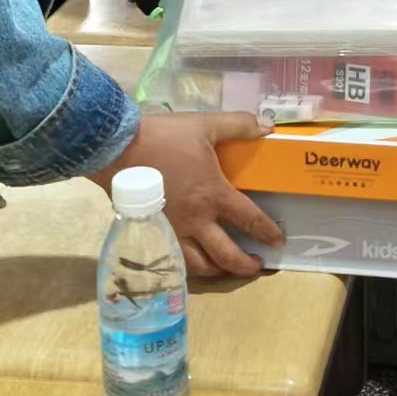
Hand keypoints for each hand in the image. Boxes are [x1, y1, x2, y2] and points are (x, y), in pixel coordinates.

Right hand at [91, 112, 284, 278]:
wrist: (118, 149)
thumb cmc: (165, 137)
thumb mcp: (205, 124)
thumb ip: (239, 125)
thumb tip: (268, 126)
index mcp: (213, 195)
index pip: (249, 220)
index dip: (266, 232)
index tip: (278, 241)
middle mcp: (196, 220)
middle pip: (225, 255)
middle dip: (244, 266)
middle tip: (256, 267)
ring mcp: (173, 230)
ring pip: (198, 265)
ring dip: (217, 270)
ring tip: (225, 269)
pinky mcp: (153, 232)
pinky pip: (174, 258)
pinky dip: (188, 265)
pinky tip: (191, 260)